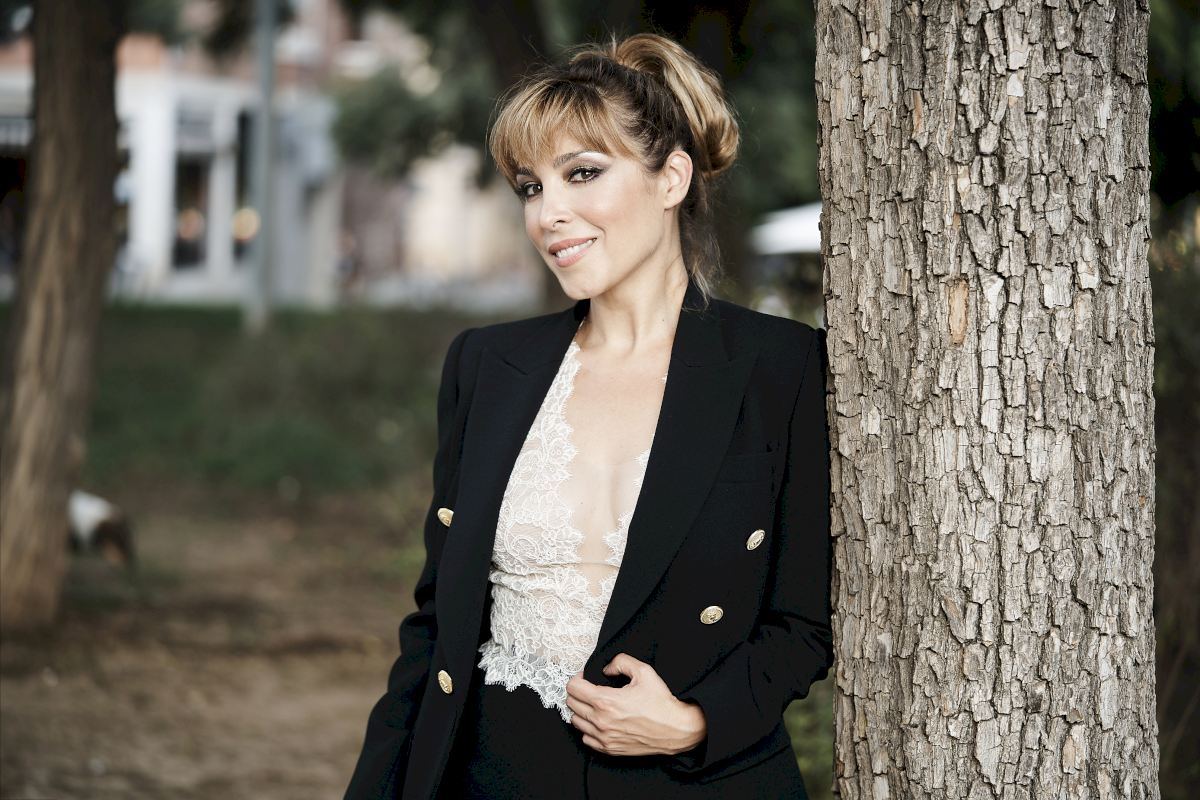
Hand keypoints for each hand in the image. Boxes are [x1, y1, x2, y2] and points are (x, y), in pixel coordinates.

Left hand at [564, 653, 706, 755]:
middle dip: (578, 692)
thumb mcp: (644, 671)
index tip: (586, 677)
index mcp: (606, 701)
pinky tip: (599, 721)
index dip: (577, 678)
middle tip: (589, 688)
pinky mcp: (609, 749)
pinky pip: (585, 739)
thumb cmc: (661, 701)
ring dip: (581, 710)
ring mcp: (604, 738)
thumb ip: (620, 662)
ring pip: (575, 722)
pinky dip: (588, 729)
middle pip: (571, 704)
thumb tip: (606, 669)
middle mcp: (601, 721)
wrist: (676, 729)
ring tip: (594, 705)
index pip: (572, 688)